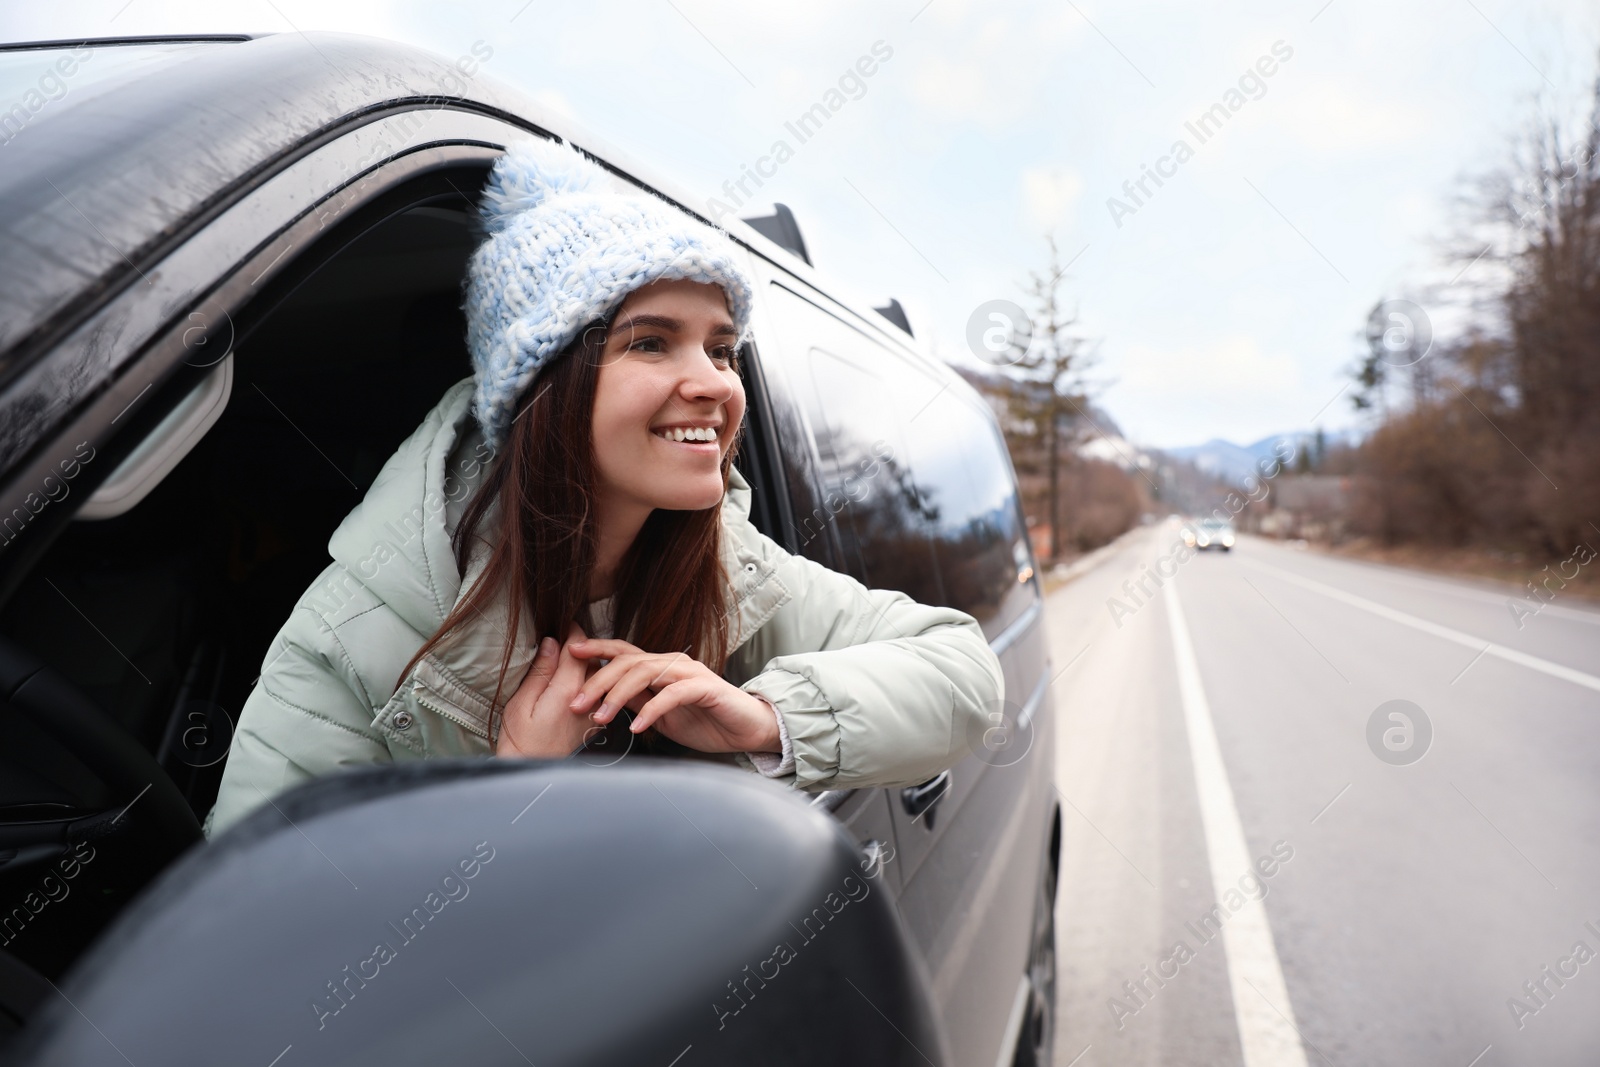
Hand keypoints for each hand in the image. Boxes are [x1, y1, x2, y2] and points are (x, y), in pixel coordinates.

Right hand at [495, 623, 602, 758]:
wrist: (533, 773)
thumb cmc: (520, 741)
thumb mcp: (521, 703)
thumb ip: (540, 671)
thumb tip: (552, 642)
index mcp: (567, 690)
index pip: (578, 648)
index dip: (572, 631)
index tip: (564, 621)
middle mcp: (588, 698)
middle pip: (593, 659)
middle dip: (583, 645)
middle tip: (566, 634)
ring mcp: (593, 710)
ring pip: (598, 674)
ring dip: (588, 662)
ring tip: (571, 655)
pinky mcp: (594, 720)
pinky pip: (598, 691)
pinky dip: (591, 680)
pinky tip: (578, 680)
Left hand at [565, 637, 781, 754]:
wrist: (748, 729)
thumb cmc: (708, 721)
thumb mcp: (662, 714)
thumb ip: (639, 701)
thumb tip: (606, 696)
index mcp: (661, 667)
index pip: (624, 652)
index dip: (597, 649)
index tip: (570, 652)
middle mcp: (673, 663)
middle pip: (628, 661)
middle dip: (598, 680)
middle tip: (577, 703)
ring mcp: (689, 673)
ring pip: (645, 673)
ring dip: (618, 695)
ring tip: (600, 716)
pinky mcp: (704, 688)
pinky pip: (672, 695)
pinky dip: (651, 711)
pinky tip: (637, 728)